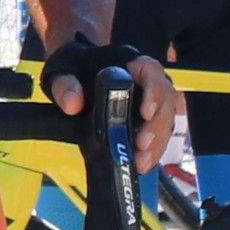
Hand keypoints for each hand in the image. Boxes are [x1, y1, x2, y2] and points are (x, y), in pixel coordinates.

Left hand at [41, 36, 178, 172]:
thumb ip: (65, 85)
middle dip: (157, 126)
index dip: (154, 91)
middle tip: (141, 146)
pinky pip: (159, 134)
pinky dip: (154, 150)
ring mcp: (151, 101)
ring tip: (142, 163)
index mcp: (132, 64)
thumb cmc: (73, 70)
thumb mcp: (63, 73)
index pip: (152, 71)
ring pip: (166, 119)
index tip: (145, 112)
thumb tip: (73, 105)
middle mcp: (148, 81)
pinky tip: (143, 165)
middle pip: (165, 100)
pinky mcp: (147, 121)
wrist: (74, 80)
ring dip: (158, 143)